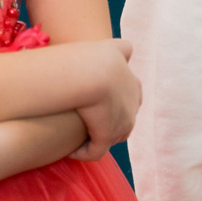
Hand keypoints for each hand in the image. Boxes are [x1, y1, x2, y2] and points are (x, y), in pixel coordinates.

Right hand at [71, 38, 141, 160]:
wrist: (90, 72)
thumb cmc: (91, 56)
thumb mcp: (110, 48)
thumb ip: (119, 49)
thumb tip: (126, 51)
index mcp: (133, 84)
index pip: (132, 97)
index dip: (118, 100)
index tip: (98, 100)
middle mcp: (132, 104)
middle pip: (123, 119)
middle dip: (107, 123)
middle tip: (83, 121)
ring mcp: (123, 121)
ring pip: (111, 136)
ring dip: (95, 138)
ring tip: (75, 137)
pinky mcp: (108, 135)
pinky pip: (95, 151)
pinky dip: (82, 152)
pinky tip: (68, 149)